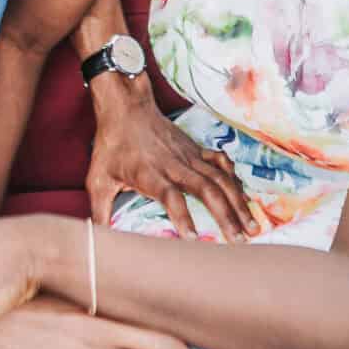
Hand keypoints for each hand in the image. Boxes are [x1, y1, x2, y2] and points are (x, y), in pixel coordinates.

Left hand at [87, 81, 257, 239]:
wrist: (126, 108)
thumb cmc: (111, 145)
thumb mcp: (98, 179)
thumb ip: (100, 211)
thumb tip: (97, 239)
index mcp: (149, 173)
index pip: (170, 196)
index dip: (183, 217)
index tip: (194, 239)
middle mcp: (174, 164)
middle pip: (206, 189)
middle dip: (226, 215)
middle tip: (240, 240)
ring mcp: (189, 155)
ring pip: (220, 178)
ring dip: (238, 202)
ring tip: (252, 226)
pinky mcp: (196, 149)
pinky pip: (221, 163)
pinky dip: (235, 179)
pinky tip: (244, 197)